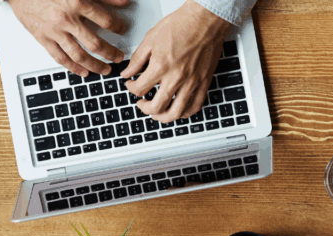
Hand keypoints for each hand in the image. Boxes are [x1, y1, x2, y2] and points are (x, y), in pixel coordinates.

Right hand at [8, 0, 128, 75]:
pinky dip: (74, 68)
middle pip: (95, 43)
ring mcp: (54, 31)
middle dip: (110, 53)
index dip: (118, 27)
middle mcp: (67, 19)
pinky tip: (84, 72)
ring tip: (105, 70)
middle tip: (118, 57)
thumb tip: (124, 1)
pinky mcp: (43, 39)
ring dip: (95, 65)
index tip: (122, 29)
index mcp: (77, 2)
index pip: (106, 20)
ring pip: (79, 55)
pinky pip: (60, 58)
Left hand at [122, 0, 233, 121]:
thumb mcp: (151, 38)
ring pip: (175, 113)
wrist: (205, 21)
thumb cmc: (181, 25)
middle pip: (156, 107)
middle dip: (144, 108)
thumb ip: (137, 59)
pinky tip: (178, 111)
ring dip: (162, 117)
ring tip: (157, 113)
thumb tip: (128, 72)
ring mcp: (191, 83)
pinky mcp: (203, 84)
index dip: (131, 88)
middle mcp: (176, 78)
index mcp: (161, 66)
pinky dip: (184, 114)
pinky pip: (194, 107)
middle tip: (141, 103)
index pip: (139, 89)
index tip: (131, 84)